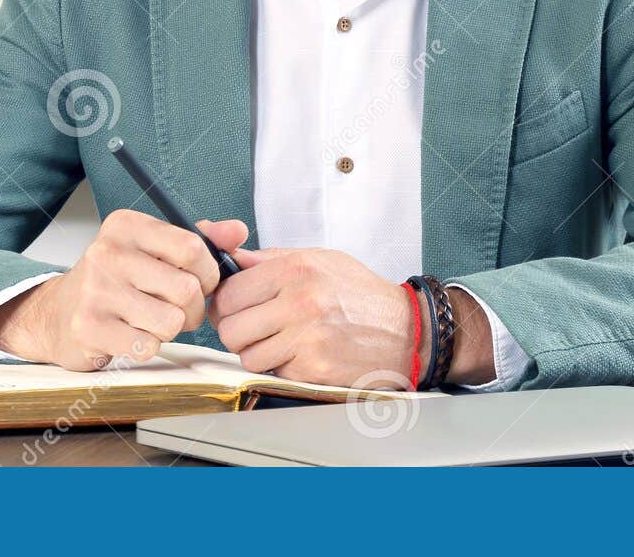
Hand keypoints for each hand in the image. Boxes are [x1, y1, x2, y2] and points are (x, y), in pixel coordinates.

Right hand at [0, 211, 247, 370]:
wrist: (59, 313)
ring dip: (170, 329)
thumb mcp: (153, 249)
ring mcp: (96, 290)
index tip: (202, 281)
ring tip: (151, 320)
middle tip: (178, 309)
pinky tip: (131, 334)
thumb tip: (238, 230)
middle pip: (187, 289)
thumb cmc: (117, 280)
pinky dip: (147, 346)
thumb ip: (199, 239)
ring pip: (171, 321)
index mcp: (126, 225)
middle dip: (193, 308)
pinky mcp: (89, 327)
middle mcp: (107, 252)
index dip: (209, 272)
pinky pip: (147, 346)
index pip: (192, 247)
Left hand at [210, 247, 416, 388]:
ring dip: (257, 352)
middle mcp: (299, 302)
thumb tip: (233, 259)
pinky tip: (300, 353)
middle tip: (255, 327)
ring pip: (246, 355)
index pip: (230, 291)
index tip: (237, 305)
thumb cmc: (361, 294)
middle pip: (230, 327)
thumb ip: (271, 259)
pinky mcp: (314, 369)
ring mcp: (306, 338)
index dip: (228, 302)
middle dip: (238, 330)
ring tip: (279, 341)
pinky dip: (280, 367)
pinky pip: (273, 372)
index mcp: (296, 270)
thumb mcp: (320, 259)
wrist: (405, 330)